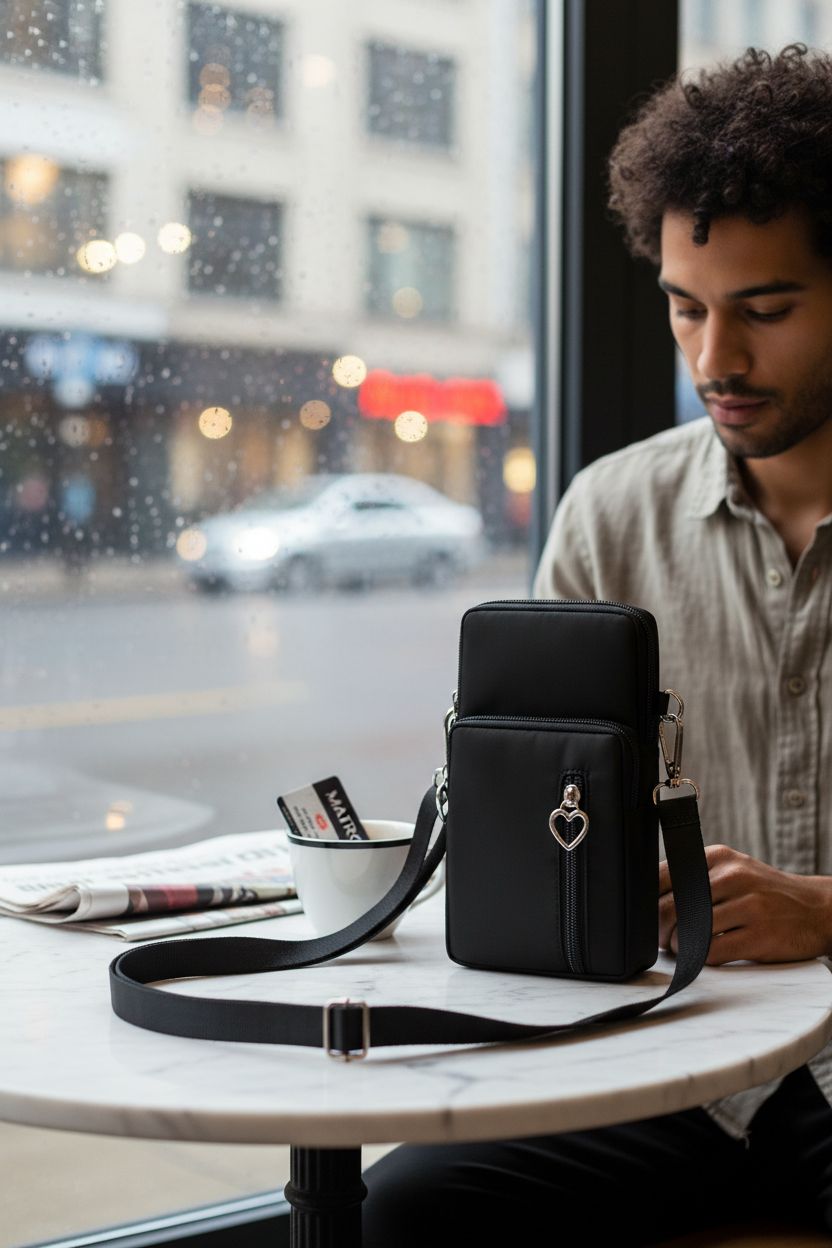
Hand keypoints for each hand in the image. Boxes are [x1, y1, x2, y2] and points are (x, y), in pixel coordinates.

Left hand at [659, 844, 831, 964]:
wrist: (818, 909)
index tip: (646, 914)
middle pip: (671, 906)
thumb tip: (649, 897)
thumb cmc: (765, 893)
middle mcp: (732, 877)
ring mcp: (748, 906)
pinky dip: (699, 958)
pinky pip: (712, 952)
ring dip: (678, 945)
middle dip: (658, 929)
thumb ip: (696, 877)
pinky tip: (704, 954)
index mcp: (718, 858)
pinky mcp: (759, 936)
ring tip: (682, 946)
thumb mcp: (733, 870)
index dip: (648, 902)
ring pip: (688, 931)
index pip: (663, 877)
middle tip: (662, 938)